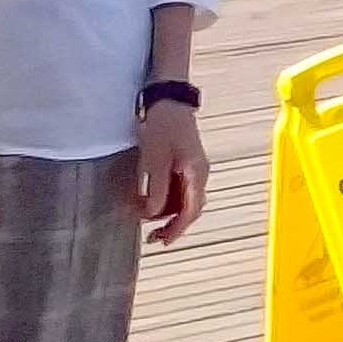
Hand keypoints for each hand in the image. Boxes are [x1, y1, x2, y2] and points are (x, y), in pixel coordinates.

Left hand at [135, 98, 209, 246]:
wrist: (169, 100)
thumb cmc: (164, 126)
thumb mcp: (155, 158)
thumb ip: (156, 188)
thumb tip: (152, 214)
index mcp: (196, 173)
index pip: (191, 210)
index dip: (178, 229)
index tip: (162, 241)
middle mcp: (199, 174)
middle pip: (189, 208)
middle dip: (171, 224)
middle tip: (152, 236)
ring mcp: (193, 168)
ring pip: (183, 200)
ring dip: (166, 211)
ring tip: (143, 215)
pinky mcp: (184, 163)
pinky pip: (178, 189)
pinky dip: (165, 198)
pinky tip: (149, 199)